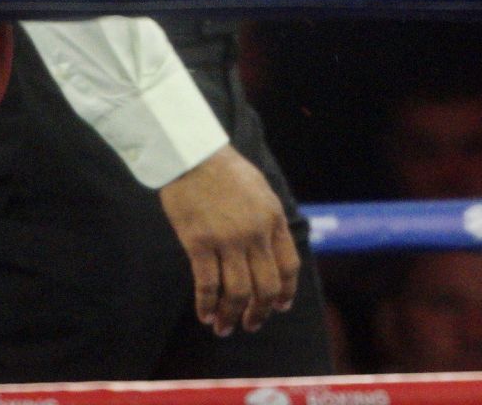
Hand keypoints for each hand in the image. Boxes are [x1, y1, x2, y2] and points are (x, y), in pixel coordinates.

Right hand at [159, 144, 298, 336]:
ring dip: (232, 316)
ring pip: (237, 292)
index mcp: (273, 219)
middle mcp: (255, 233)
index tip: (279, 307)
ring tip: (224, 328)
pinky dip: (207, 305)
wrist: (192, 153)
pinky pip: (207, 284)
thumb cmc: (224, 169)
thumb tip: (272, 246)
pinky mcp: (199, 242)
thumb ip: (268, 219)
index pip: (289, 266)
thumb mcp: (260, 190)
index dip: (285, 292)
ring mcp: (227, 239)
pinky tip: (205, 315)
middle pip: (265, 287)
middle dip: (259, 312)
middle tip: (250, 324)